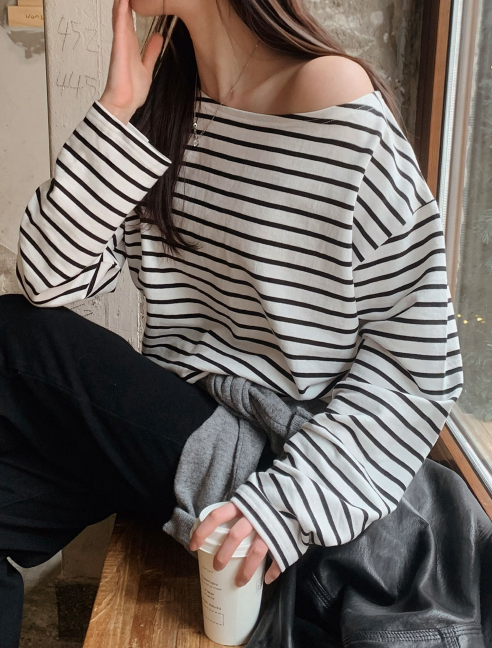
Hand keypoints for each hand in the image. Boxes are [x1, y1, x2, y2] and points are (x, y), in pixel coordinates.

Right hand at [99, 0, 163, 123]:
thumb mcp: (147, 67)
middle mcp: (124, 43)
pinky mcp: (119, 49)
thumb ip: (151, 52)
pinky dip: (120, 14)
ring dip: (121, 3)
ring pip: (120, 17)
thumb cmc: (131, 91)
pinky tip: (122, 2)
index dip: (133, 7)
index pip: (131, 22)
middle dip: (125, 3)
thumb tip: (157, 38)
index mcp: (130, 47)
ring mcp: (120, 45)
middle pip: (124, 15)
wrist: (125, 104)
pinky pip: (120, 28)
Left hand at [189, 502, 281, 587]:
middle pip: (234, 537)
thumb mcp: (250, 497)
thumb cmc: (268, 497)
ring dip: (245, 570)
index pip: (216, 516)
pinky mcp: (284, 537)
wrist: (297, 491)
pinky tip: (267, 579)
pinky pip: (277, 558)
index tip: (192, 545)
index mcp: (242, 504)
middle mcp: (254, 516)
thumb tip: (217, 524)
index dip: (202, 531)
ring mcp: (269, 528)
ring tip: (238, 582)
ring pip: (255, 553)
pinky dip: (272, 571)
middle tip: (217, 567)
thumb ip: (238, 508)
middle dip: (223, 555)